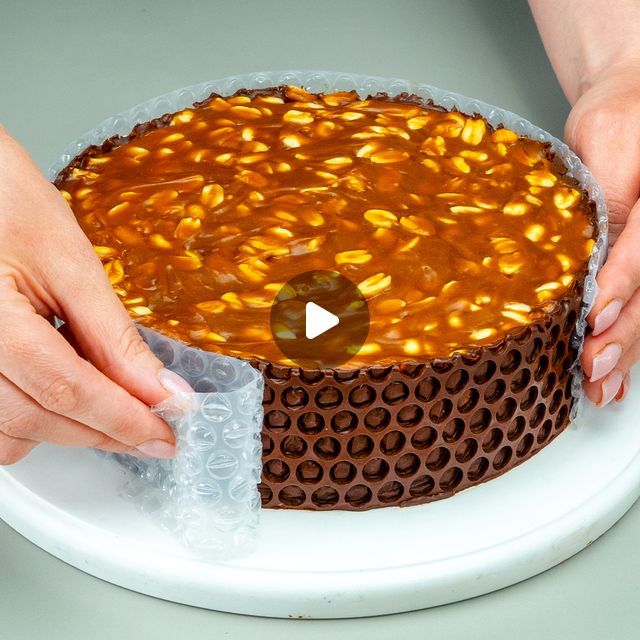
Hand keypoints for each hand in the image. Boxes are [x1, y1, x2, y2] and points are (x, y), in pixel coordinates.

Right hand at [0, 126, 190, 463]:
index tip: (165, 438)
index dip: (123, 421)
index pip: (67, 391)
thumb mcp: (69, 263)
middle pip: (36, 422)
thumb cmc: (5, 201)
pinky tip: (61, 395)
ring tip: (110, 407)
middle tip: (151, 429)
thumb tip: (161, 391)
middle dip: (104, 432)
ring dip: (67, 432)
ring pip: (7, 436)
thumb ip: (113, 336)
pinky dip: (31, 422)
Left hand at [564, 62, 639, 406]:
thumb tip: (594, 259)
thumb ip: (608, 198)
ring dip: (629, 349)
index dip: (622, 284)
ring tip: (601, 386)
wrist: (633, 103)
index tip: (597, 317)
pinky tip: (616, 370)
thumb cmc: (621, 115)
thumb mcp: (607, 140)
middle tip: (593, 368)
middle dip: (625, 333)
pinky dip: (631, 336)